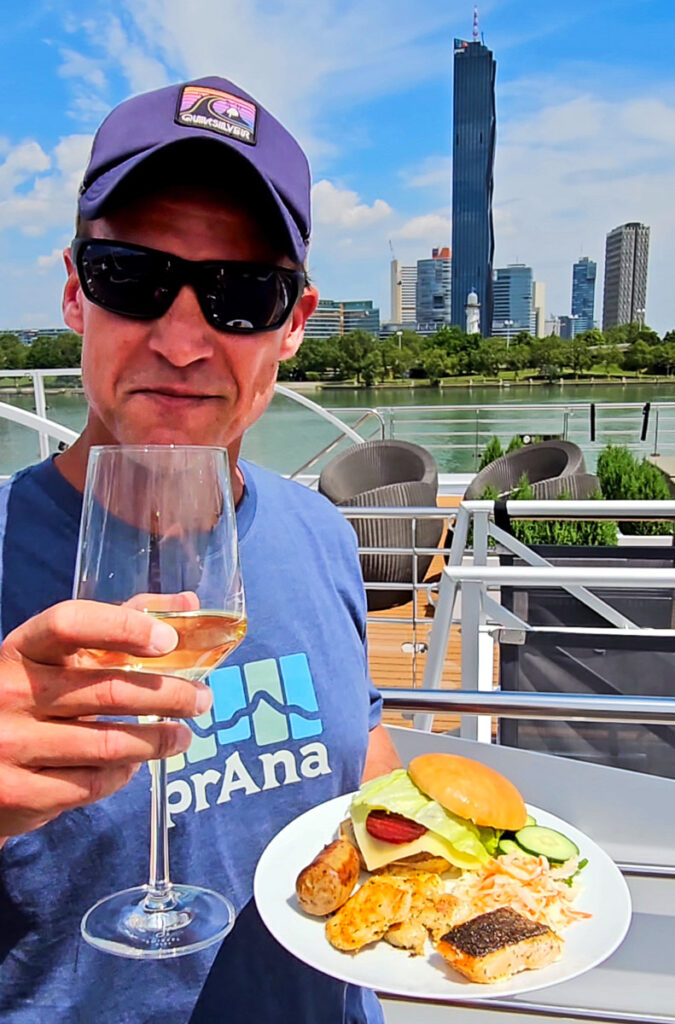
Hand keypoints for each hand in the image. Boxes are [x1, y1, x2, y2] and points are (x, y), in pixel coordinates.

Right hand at [0, 599, 211, 841]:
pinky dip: (124, 773)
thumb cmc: (27, 698)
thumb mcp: (55, 659)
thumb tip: (186, 604)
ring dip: (158, 740)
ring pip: (108, 743)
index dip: (124, 627)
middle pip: (108, 690)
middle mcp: (9, 693)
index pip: (70, 622)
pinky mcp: (19, 793)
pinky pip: (92, 783)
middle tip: (200, 699)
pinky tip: (136, 763)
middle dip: (169, 695)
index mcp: (21, 650)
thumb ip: (116, 627)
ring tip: (182, 735)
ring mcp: (10, 745)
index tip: (168, 641)